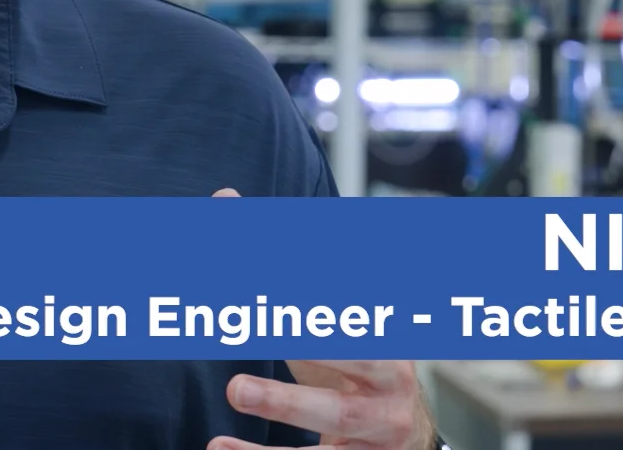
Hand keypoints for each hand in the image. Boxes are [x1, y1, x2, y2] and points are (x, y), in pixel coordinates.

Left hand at [208, 189, 432, 449]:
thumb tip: (222, 197)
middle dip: (303, 332)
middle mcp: (388, 374)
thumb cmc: (354, 369)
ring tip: (235, 389)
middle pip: (349, 349)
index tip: (259, 264)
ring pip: (335, 414)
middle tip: (247, 320)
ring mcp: (377, 423)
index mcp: (377, 326)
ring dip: (285, 401)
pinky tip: (218, 446)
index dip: (302, 284)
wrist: (404, 441)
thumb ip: (279, 263)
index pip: (336, 298)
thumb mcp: (324, 316)